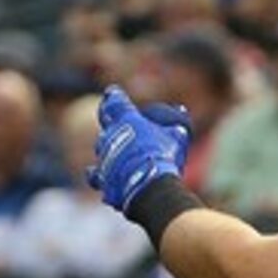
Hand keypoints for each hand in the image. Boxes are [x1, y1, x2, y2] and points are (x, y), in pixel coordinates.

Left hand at [90, 85, 191, 214]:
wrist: (149, 185)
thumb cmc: (163, 156)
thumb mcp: (176, 137)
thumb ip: (174, 126)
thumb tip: (181, 112)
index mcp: (126, 119)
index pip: (115, 101)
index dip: (114, 96)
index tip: (112, 92)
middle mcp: (109, 135)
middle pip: (106, 125)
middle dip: (110, 123)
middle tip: (110, 119)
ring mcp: (103, 157)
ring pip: (102, 149)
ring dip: (109, 149)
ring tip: (120, 154)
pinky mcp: (101, 178)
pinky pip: (96, 175)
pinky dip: (99, 175)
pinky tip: (101, 177)